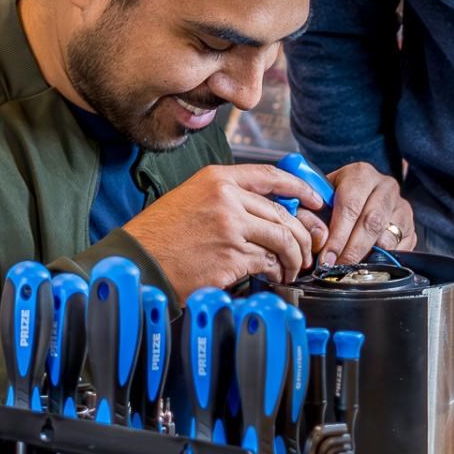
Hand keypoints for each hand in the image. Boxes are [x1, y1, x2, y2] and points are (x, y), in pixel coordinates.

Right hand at [122, 164, 329, 297]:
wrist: (138, 262)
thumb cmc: (162, 234)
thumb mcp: (193, 198)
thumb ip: (230, 198)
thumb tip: (271, 211)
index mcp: (218, 179)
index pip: (272, 176)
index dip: (301, 188)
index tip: (315, 201)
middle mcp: (227, 199)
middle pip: (283, 213)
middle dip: (303, 235)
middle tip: (308, 250)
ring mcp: (230, 228)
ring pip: (283, 239)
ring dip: (294, 258)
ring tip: (292, 268)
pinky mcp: (231, 257)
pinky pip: (268, 263)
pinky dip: (277, 272)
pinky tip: (274, 277)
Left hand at [320, 162, 415, 267]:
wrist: (364, 193)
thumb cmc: (337, 199)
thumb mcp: (320, 198)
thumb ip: (311, 214)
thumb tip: (317, 238)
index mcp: (361, 174)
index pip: (350, 207)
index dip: (337, 236)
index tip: (327, 257)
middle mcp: (386, 186)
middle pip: (371, 223)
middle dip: (352, 250)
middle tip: (338, 267)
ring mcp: (401, 206)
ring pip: (388, 237)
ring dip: (368, 257)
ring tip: (351, 267)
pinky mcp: (411, 226)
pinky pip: (402, 248)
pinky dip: (385, 261)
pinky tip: (369, 263)